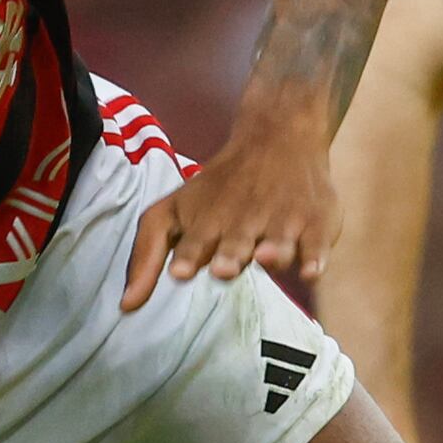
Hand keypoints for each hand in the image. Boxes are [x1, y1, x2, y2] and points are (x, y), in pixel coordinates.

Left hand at [124, 110, 337, 310]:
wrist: (279, 135)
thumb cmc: (219, 188)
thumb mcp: (174, 211)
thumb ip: (147, 255)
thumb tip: (125, 306)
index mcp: (208, 221)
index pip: (196, 242)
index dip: (191, 255)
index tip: (180, 271)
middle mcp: (245, 221)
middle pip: (237, 244)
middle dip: (230, 254)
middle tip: (223, 268)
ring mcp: (283, 221)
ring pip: (278, 243)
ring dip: (271, 253)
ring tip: (265, 257)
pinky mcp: (316, 222)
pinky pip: (318, 242)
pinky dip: (315, 256)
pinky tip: (310, 270)